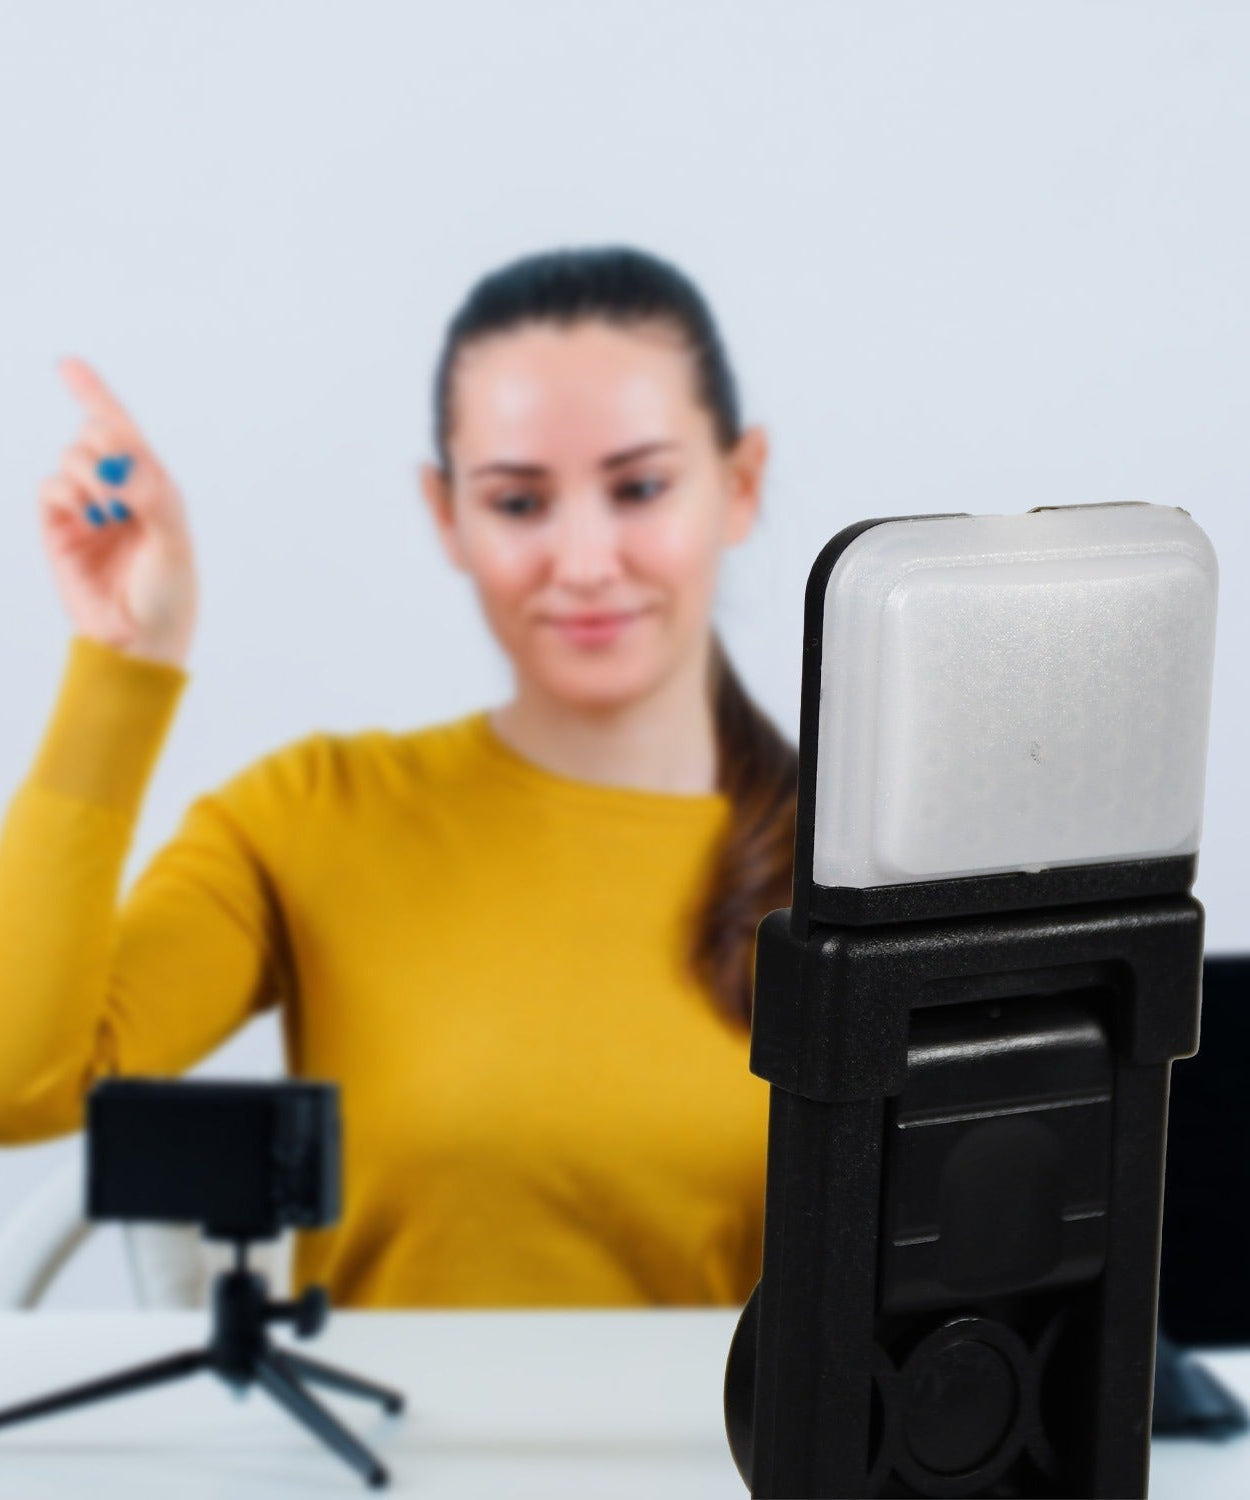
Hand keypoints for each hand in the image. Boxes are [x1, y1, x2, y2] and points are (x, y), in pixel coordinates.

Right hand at [39, 357, 198, 667]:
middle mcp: (116, 490)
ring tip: (108, 511)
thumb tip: (122, 466)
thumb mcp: (173, 541)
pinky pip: (49, 488)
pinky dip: (66, 490)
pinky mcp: (58, 529)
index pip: (119, 429)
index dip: (92, 394)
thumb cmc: (167, 593)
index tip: (66, 366)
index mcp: (150, 486)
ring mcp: (84, 508)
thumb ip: (153, 497)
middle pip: (95, 435)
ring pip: (71, 457)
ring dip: (89, 472)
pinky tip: (87, 513)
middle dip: (105, 446)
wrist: (139, 639)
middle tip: (121, 485)